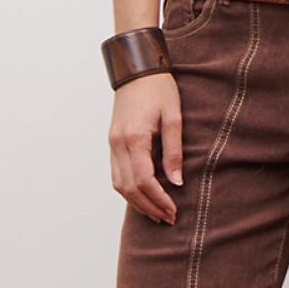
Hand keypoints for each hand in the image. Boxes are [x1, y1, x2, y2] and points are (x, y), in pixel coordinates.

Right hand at [109, 72, 184, 222]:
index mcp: (135, 136)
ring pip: (118, 184)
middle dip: (149, 207)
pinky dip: (128, 190)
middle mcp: (118, 143)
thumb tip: (176, 182)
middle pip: (129, 187)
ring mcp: (112, 143)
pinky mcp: (112, 142)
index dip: (158, 199)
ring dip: (137, 203)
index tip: (173, 211)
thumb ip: (174, 150)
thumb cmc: (159, 88)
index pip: (143, 179)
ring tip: (156, 213)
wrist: (136, 69)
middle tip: (168, 218)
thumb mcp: (174, 116)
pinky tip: (143, 197)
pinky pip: (115, 174)